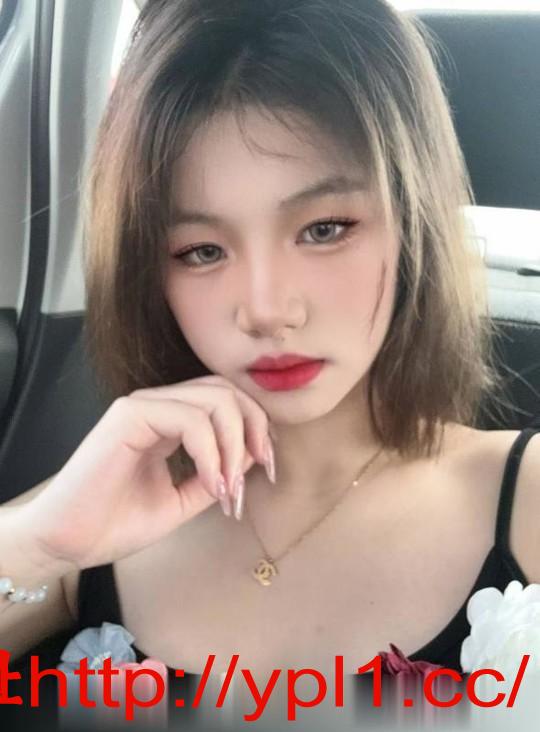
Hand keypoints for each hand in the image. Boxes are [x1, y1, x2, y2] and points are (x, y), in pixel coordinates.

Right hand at [19, 375, 273, 569]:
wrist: (67, 543)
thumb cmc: (116, 523)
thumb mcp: (181, 500)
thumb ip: (215, 476)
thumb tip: (254, 457)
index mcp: (168, 420)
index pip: (225, 400)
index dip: (255, 427)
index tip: (268, 469)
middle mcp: (157, 405)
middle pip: (227, 391)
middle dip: (256, 429)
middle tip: (264, 472)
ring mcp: (142, 406)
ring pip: (215, 399)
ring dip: (236, 446)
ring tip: (232, 489)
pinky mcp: (129, 416)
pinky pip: (190, 419)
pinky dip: (213, 453)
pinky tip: (213, 485)